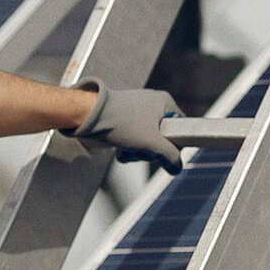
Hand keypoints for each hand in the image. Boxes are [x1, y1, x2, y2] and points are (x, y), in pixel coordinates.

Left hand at [67, 80, 182, 174]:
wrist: (88, 115)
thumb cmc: (120, 122)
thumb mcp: (152, 143)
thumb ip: (170, 156)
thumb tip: (176, 167)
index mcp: (165, 102)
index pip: (180, 129)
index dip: (173, 145)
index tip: (162, 152)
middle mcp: (153, 103)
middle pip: (162, 138)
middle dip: (150, 151)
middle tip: (141, 150)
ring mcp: (137, 110)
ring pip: (146, 140)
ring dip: (137, 151)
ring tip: (126, 149)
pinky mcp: (124, 118)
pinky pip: (133, 138)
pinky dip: (127, 147)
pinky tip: (119, 149)